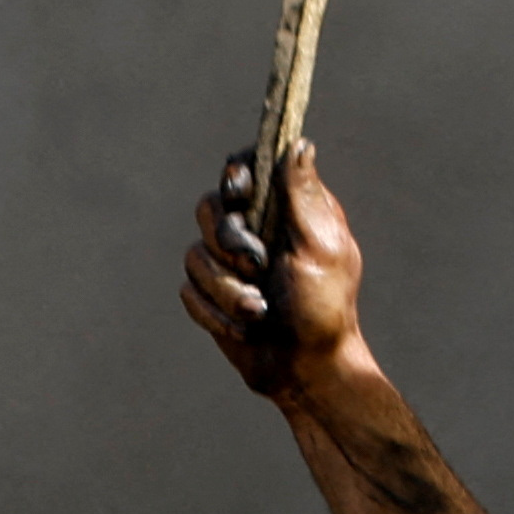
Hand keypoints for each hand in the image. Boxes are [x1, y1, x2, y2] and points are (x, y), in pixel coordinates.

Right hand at [182, 144, 368, 400]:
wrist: (305, 368)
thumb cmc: (324, 307)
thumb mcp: (321, 248)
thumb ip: (303, 198)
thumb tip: (299, 144)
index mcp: (287, 211)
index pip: (249, 167)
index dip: (236, 174)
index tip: (239, 194)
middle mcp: (256, 230)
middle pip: (208, 208)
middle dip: (229, 242)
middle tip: (259, 265)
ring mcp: (230, 263)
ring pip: (194, 255)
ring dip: (228, 289)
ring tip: (260, 311)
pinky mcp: (211, 293)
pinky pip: (188, 291)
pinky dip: (215, 312)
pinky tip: (244, 327)